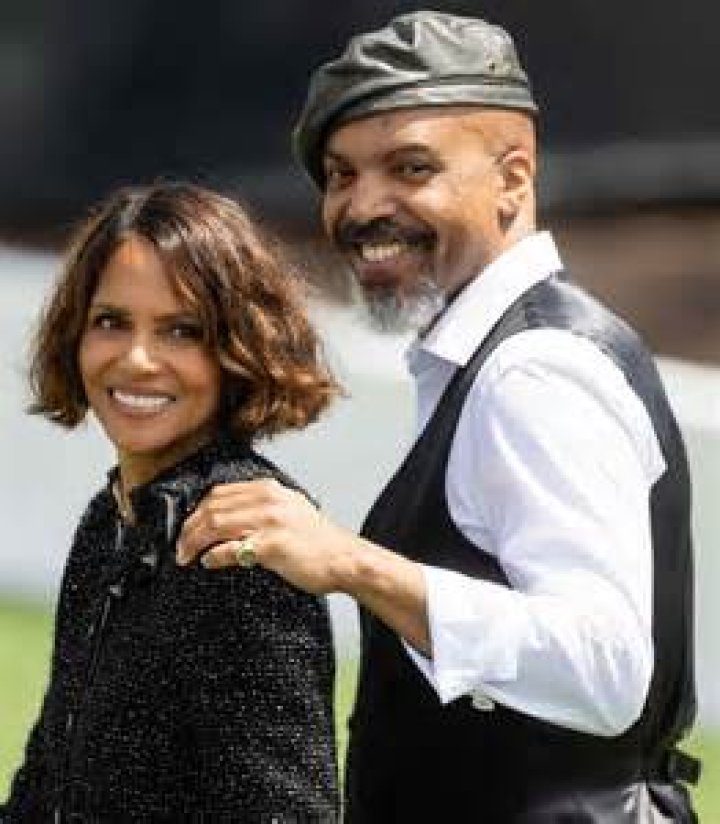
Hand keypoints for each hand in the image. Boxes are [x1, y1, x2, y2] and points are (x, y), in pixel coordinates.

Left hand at [175, 478, 358, 594]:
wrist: (344, 558)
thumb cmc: (317, 541)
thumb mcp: (289, 509)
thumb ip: (260, 507)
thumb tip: (226, 517)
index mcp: (270, 489)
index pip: (219, 493)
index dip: (196, 510)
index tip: (187, 527)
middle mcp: (268, 500)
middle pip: (212, 507)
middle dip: (189, 528)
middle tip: (180, 546)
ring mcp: (270, 521)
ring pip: (215, 524)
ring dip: (194, 542)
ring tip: (186, 556)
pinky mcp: (272, 545)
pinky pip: (231, 549)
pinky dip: (214, 556)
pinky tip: (208, 562)